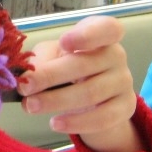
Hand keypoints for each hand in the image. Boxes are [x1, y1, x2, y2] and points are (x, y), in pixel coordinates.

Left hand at [16, 15, 141, 151]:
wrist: (91, 98)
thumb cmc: (68, 66)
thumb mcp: (51, 55)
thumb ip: (41, 61)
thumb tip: (26, 77)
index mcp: (101, 34)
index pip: (106, 28)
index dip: (86, 35)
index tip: (64, 43)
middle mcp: (116, 55)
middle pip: (85, 65)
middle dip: (50, 76)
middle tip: (25, 87)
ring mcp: (124, 81)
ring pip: (91, 93)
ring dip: (57, 101)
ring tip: (32, 106)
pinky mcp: (126, 107)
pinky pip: (103, 118)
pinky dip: (76, 122)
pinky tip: (56, 123)